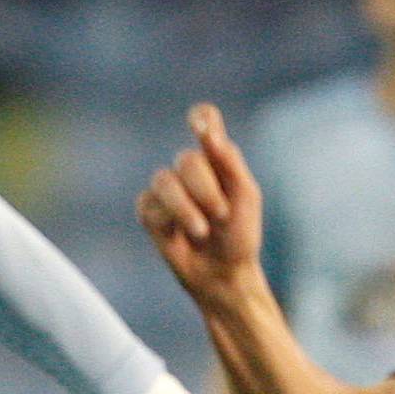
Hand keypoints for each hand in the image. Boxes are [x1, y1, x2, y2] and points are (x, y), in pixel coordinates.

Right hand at [137, 105, 264, 304]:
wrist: (224, 274)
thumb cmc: (239, 235)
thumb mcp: (245, 196)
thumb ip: (228, 162)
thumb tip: (207, 133)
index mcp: (217, 157)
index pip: (204, 120)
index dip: (201, 119)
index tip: (202, 130)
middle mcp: (190, 168)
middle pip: (187, 160)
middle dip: (206, 190)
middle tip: (221, 215)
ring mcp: (167, 188)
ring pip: (164, 181)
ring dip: (186, 209)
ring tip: (202, 231)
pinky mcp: (149, 211)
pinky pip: (149, 205)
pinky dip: (168, 222)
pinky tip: (179, 235)